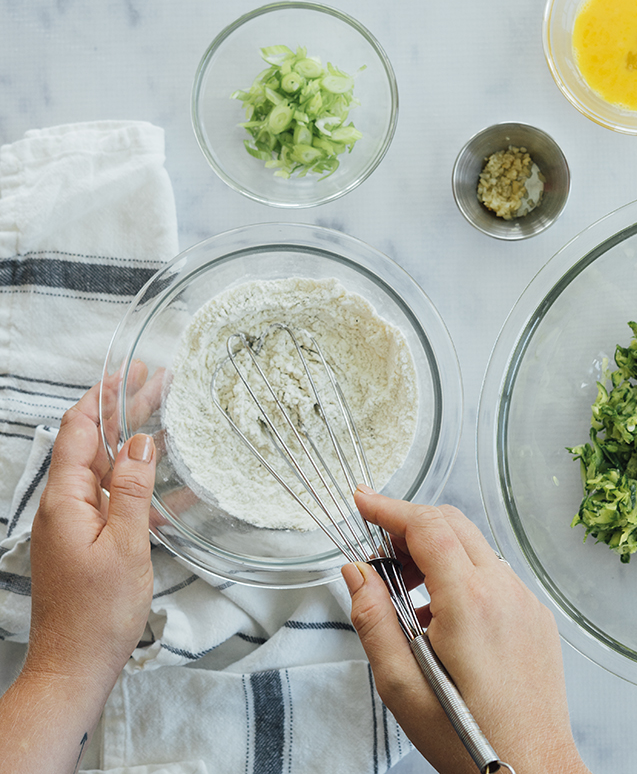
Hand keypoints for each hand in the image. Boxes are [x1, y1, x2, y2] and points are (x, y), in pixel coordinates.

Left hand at [0, 372, 157, 772]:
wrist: (75, 666)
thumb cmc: (97, 614)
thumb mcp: (125, 546)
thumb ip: (130, 490)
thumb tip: (140, 443)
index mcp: (65, 502)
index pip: (79, 432)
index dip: (103, 397)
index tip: (128, 373)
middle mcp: (64, 507)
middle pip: (93, 445)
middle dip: (122, 411)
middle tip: (154, 383)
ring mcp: (74, 525)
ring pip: (105, 469)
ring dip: (132, 442)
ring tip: (163, 416)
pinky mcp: (87, 542)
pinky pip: (113, 501)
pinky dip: (139, 485)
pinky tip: (170, 483)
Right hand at [341, 489, 589, 773]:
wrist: (530, 770)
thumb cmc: (469, 736)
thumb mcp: (401, 685)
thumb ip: (373, 620)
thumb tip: (357, 572)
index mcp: (470, 602)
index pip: (428, 528)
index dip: (390, 508)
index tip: (364, 500)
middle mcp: (504, 591)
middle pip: (452, 524)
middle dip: (410, 523)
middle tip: (378, 546)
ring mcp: (524, 600)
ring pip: (474, 545)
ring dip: (435, 548)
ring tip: (405, 587)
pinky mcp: (535, 615)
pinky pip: (493, 572)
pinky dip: (461, 571)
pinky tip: (440, 611)